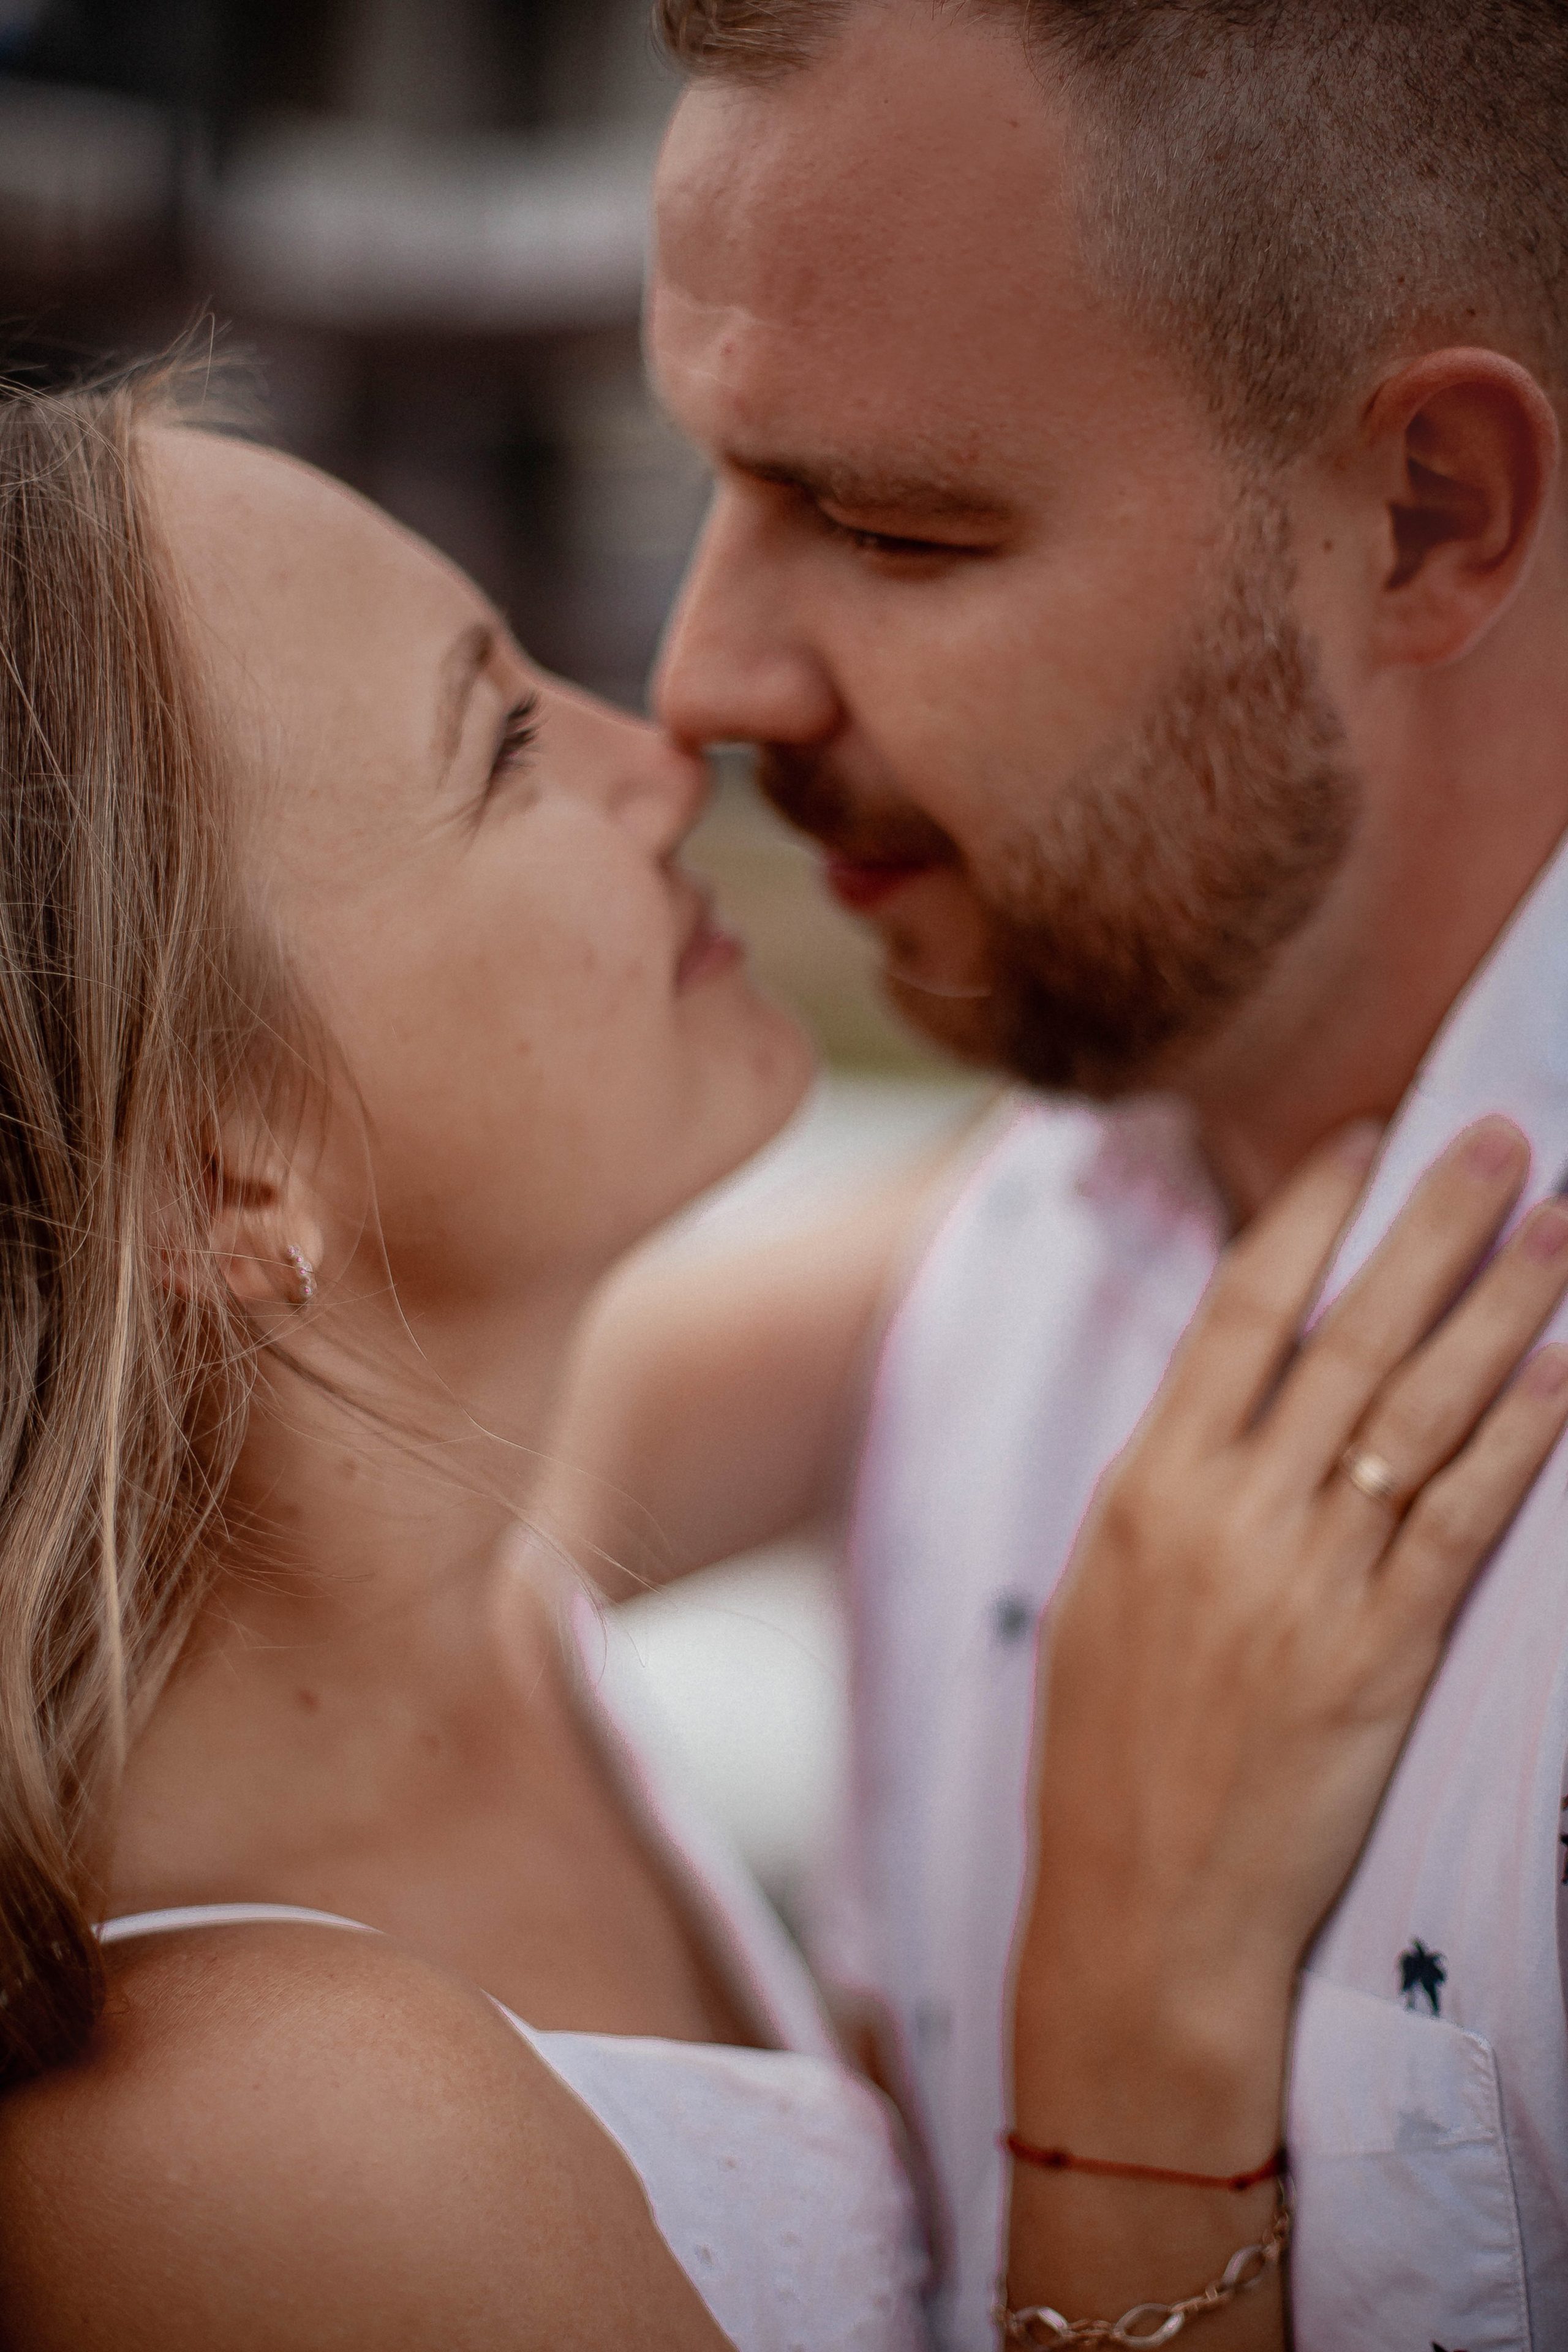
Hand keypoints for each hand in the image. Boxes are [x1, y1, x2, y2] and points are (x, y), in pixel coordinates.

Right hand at [1006, 1115, 1567, 2341]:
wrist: (1139, 1917)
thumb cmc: (1108, 1760)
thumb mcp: (1101, 1595)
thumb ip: (1169, 1487)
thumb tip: (1230, 1393)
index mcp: (1147, 1488)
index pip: (1238, 1314)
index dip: (1308, 1217)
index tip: (1364, 1138)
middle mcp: (1227, 1514)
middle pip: (1347, 1337)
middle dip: (1430, 1226)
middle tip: (1499, 1137)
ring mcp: (1306, 1582)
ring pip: (1418, 1412)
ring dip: (1501, 1310)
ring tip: (1560, 1225)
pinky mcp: (1378, 1658)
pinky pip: (1462, 1524)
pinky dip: (1521, 1442)